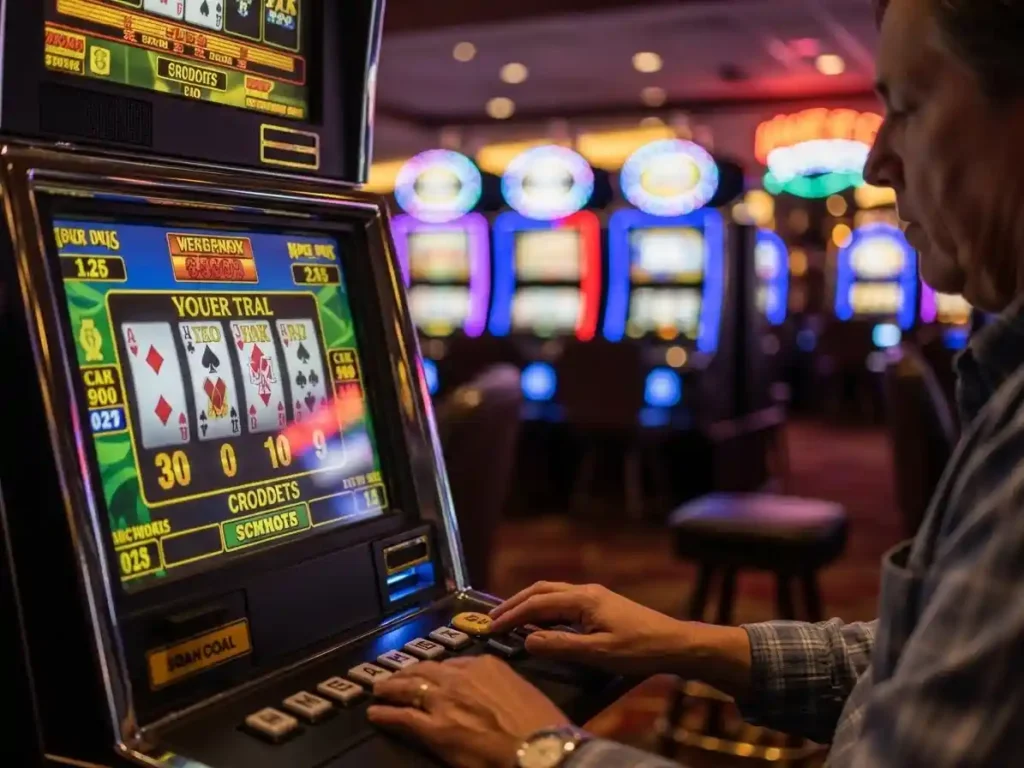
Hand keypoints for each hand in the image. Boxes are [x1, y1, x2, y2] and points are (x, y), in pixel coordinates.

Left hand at [367, 655, 570, 767]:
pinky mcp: (433, 728)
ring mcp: (443, 701)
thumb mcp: (522, 691)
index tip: (432, 674)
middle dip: (408, 673)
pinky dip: (385, 713)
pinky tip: (374, 713)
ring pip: (409, 688)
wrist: (536, 748)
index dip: (439, 671)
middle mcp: (460, 677)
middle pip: (426, 670)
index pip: (453, 664)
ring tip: (380, 689)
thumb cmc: (540, 724)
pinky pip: (402, 716)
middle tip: (396, 677)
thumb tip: (491, 695)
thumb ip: (499, 686)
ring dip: (391, 687)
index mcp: (485, 665)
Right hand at [490, 582, 751, 695]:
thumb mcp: (598, 652)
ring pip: (551, 592)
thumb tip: (527, 640)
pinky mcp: (600, 604)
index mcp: (583, 599)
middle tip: (492, 618)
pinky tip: (540, 621)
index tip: (491, 628)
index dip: (512, 615)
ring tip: (509, 617)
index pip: (537, 603)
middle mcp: (585, 591)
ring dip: (528, 603)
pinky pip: (562, 599)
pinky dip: (543, 607)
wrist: (674, 643)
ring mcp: (593, 595)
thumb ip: (561, 646)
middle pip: (541, 590)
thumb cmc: (638, 649)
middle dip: (514, 602)